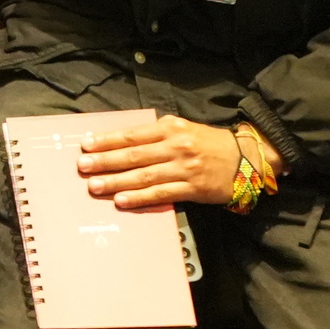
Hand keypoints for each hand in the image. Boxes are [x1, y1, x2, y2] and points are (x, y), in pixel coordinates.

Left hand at [74, 112, 244, 209]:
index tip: (86, 146)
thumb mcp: (182, 129)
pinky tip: (122, 201)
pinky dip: (140, 197)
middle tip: (82, 167)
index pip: (132, 135)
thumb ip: (155, 135)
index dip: (107, 141)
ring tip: (95, 186)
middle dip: (105, 161)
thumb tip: (120, 143)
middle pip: (134, 155)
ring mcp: (184, 168)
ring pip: (144, 175)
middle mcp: (176, 146)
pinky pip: (161, 193)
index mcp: (170, 128)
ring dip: (117, 181)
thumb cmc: (208, 144)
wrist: (247, 159)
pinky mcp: (193, 188)